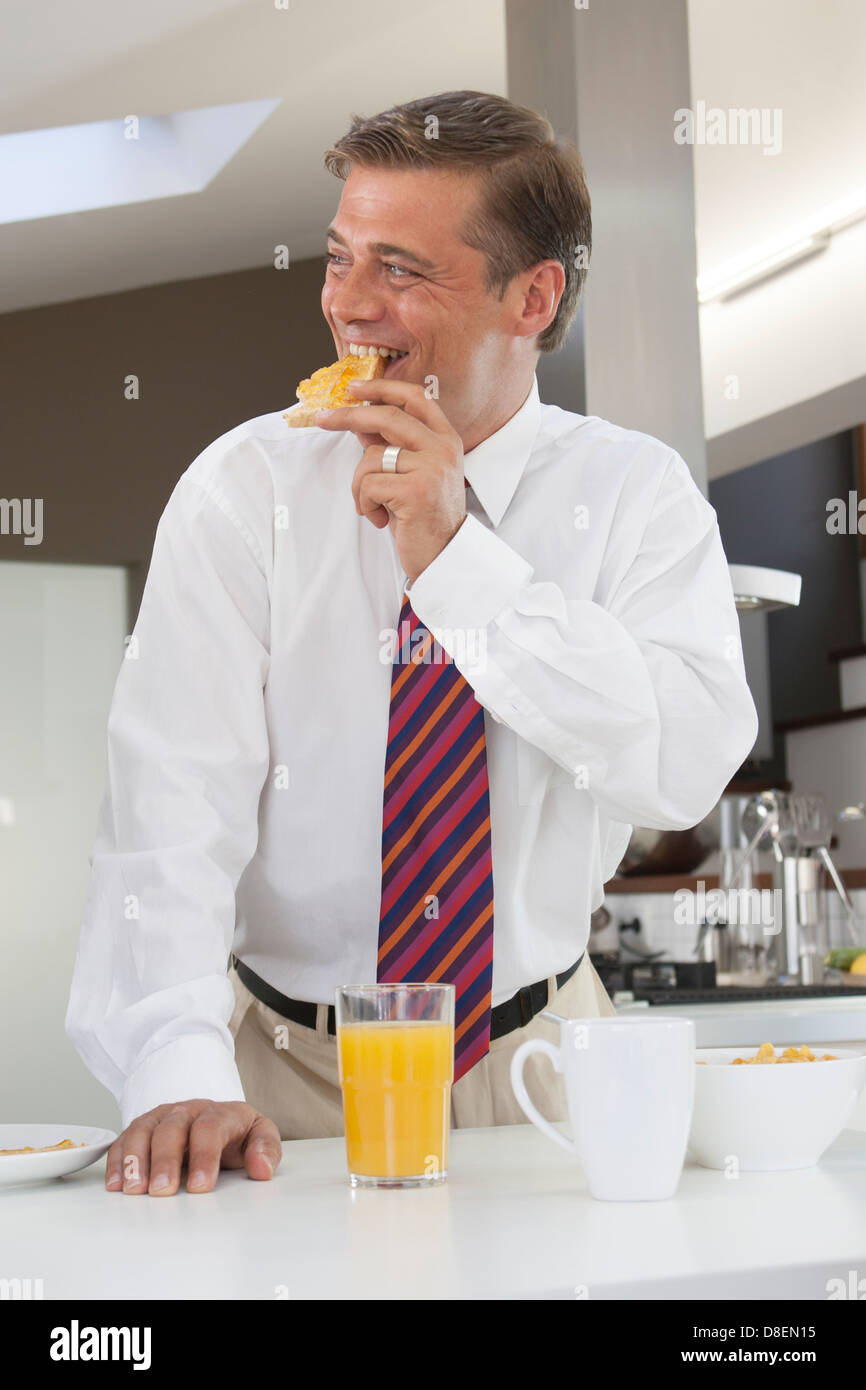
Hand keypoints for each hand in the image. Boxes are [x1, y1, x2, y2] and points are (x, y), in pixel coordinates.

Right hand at [104, 1099, 281, 1195]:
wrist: (216, 1116)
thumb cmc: (237, 1133)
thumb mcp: (260, 1136)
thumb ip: (266, 1150)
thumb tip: (262, 1169)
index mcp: (220, 1112)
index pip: (210, 1128)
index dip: (204, 1156)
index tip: (201, 1187)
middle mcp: (188, 1111)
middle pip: (172, 1128)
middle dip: (165, 1160)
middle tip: (162, 1190)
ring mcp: (162, 1117)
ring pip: (143, 1130)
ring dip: (135, 1159)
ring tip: (133, 1189)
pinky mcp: (142, 1128)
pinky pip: (124, 1139)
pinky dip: (117, 1160)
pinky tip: (116, 1184)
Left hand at [315, 378, 465, 584]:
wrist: (445, 557)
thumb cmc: (424, 517)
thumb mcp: (410, 474)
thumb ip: (391, 445)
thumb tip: (358, 420)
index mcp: (446, 439)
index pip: (415, 397)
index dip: (382, 388)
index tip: (354, 387)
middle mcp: (443, 449)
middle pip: (387, 416)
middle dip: (349, 416)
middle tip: (323, 420)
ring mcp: (431, 468)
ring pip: (371, 457)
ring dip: (360, 485)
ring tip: (375, 507)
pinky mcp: (416, 491)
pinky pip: (368, 484)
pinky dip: (365, 504)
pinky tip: (381, 519)